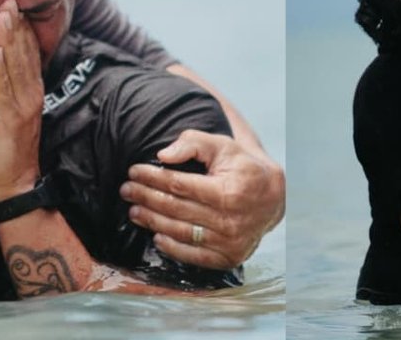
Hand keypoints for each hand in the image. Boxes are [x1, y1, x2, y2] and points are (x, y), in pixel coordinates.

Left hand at [0, 1, 43, 201]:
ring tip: (1, 15)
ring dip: (8, 40)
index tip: (10, 3)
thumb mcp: (4, 111)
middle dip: (14, 25)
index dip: (18, 28)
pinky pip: (3, 91)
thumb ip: (3, 87)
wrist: (11, 182)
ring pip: (14, 67)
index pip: (25, 53)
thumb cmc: (3, 147)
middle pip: (22, 54)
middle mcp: (29, 94)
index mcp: (27, 90)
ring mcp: (22, 106)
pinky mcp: (11, 120)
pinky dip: (0, 70)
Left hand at [122, 130, 283, 269]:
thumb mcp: (223, 146)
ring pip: (179, 232)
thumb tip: (163, 155)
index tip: (134, 171)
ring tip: (134, 210)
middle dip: (146, 197)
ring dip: (151, 221)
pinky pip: (192, 256)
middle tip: (126, 190)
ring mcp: (229, 242)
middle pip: (175, 209)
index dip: (152, 177)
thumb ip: (193, 143)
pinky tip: (156, 235)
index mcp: (228, 191)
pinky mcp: (228, 257)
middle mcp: (229, 220)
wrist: (274, 197)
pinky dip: (171, 247)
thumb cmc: (243, 167)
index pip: (178, 185)